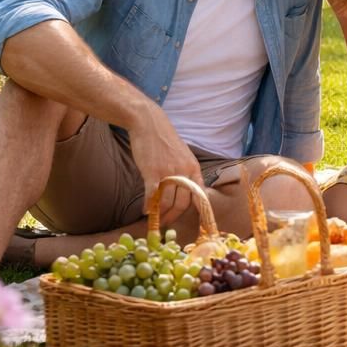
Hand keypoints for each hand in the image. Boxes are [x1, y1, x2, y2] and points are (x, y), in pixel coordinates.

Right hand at [128, 107, 203, 226]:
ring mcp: (168, 172)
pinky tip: (146, 211)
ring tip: (155, 218)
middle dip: (174, 216)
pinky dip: (149, 206)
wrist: (149, 123)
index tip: (198, 223)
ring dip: (161, 214)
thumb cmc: (164, 140)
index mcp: (194, 168)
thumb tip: (179, 191)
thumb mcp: (181, 155)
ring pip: (167, 202)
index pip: (200, 194)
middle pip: (182, 202)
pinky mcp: (152, 172)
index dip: (199, 211)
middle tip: (167, 222)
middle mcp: (184, 171)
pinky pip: (152, 195)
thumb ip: (182, 172)